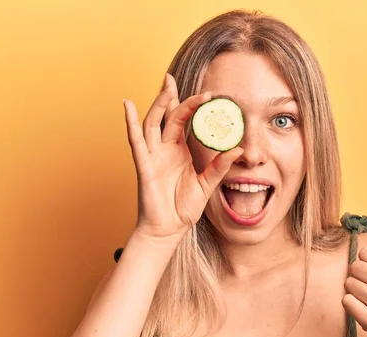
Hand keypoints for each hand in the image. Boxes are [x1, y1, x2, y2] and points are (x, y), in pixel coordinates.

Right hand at [123, 74, 243, 239]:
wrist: (168, 229)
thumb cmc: (184, 208)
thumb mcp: (207, 184)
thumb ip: (219, 166)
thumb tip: (238, 149)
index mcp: (180, 151)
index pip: (184, 121)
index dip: (193, 106)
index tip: (208, 93)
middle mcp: (165, 149)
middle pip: (166, 116)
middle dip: (170, 96)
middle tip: (172, 77)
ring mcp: (153, 156)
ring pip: (153, 123)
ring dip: (158, 104)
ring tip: (165, 85)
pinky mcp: (144, 166)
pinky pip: (136, 141)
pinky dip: (131, 123)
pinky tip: (128, 105)